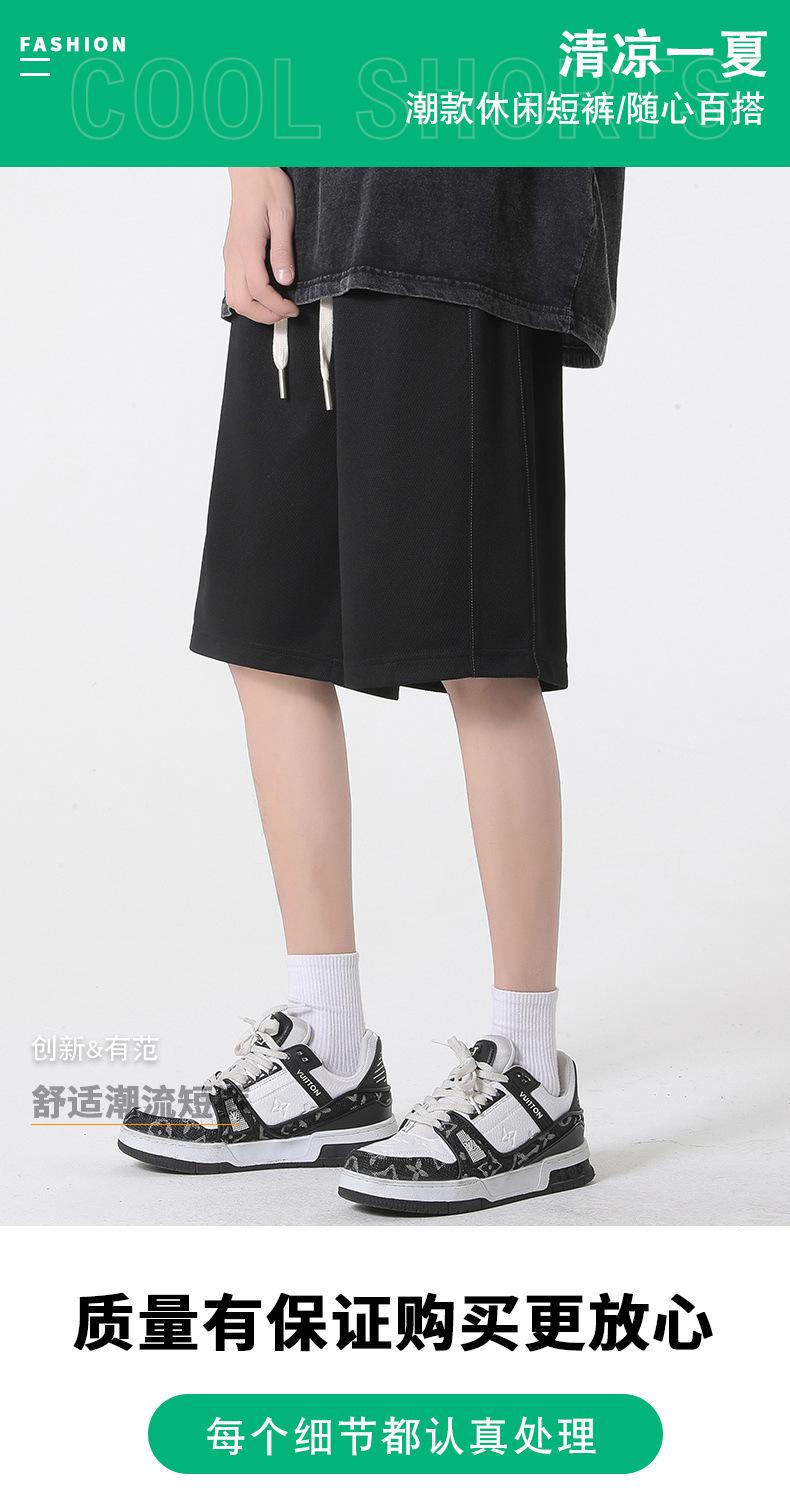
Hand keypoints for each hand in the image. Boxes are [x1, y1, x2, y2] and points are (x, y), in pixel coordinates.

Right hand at [223, 167, 298, 323]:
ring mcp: (229, 255)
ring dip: (253, 310)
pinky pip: (231, 286)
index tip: (293, 309)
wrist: (249, 170)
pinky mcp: (230, 253)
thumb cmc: (267, 186)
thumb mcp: (284, 216)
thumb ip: (283, 250)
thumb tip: (285, 279)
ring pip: (232, 297)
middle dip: (264, 315)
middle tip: (284, 314)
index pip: (259, 290)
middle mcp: (234, 254)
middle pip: (241, 302)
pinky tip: (262, 295)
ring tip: (274, 308)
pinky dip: (246, 298)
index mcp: (247, 247)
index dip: (277, 306)